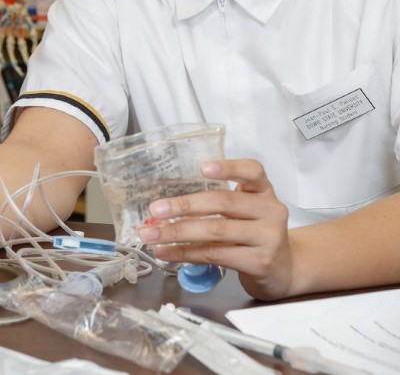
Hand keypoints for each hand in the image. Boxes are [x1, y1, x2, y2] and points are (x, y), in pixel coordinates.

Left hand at [136, 158, 293, 299]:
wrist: (284, 269)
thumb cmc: (255, 234)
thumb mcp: (244, 212)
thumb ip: (216, 204)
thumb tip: (165, 207)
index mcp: (264, 192)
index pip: (252, 172)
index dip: (228, 168)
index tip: (203, 168)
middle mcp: (270, 211)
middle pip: (224, 202)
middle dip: (184, 206)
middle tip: (156, 210)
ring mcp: (268, 237)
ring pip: (216, 231)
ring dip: (178, 232)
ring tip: (152, 235)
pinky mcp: (260, 262)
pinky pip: (215, 254)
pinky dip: (186, 253)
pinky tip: (167, 252)